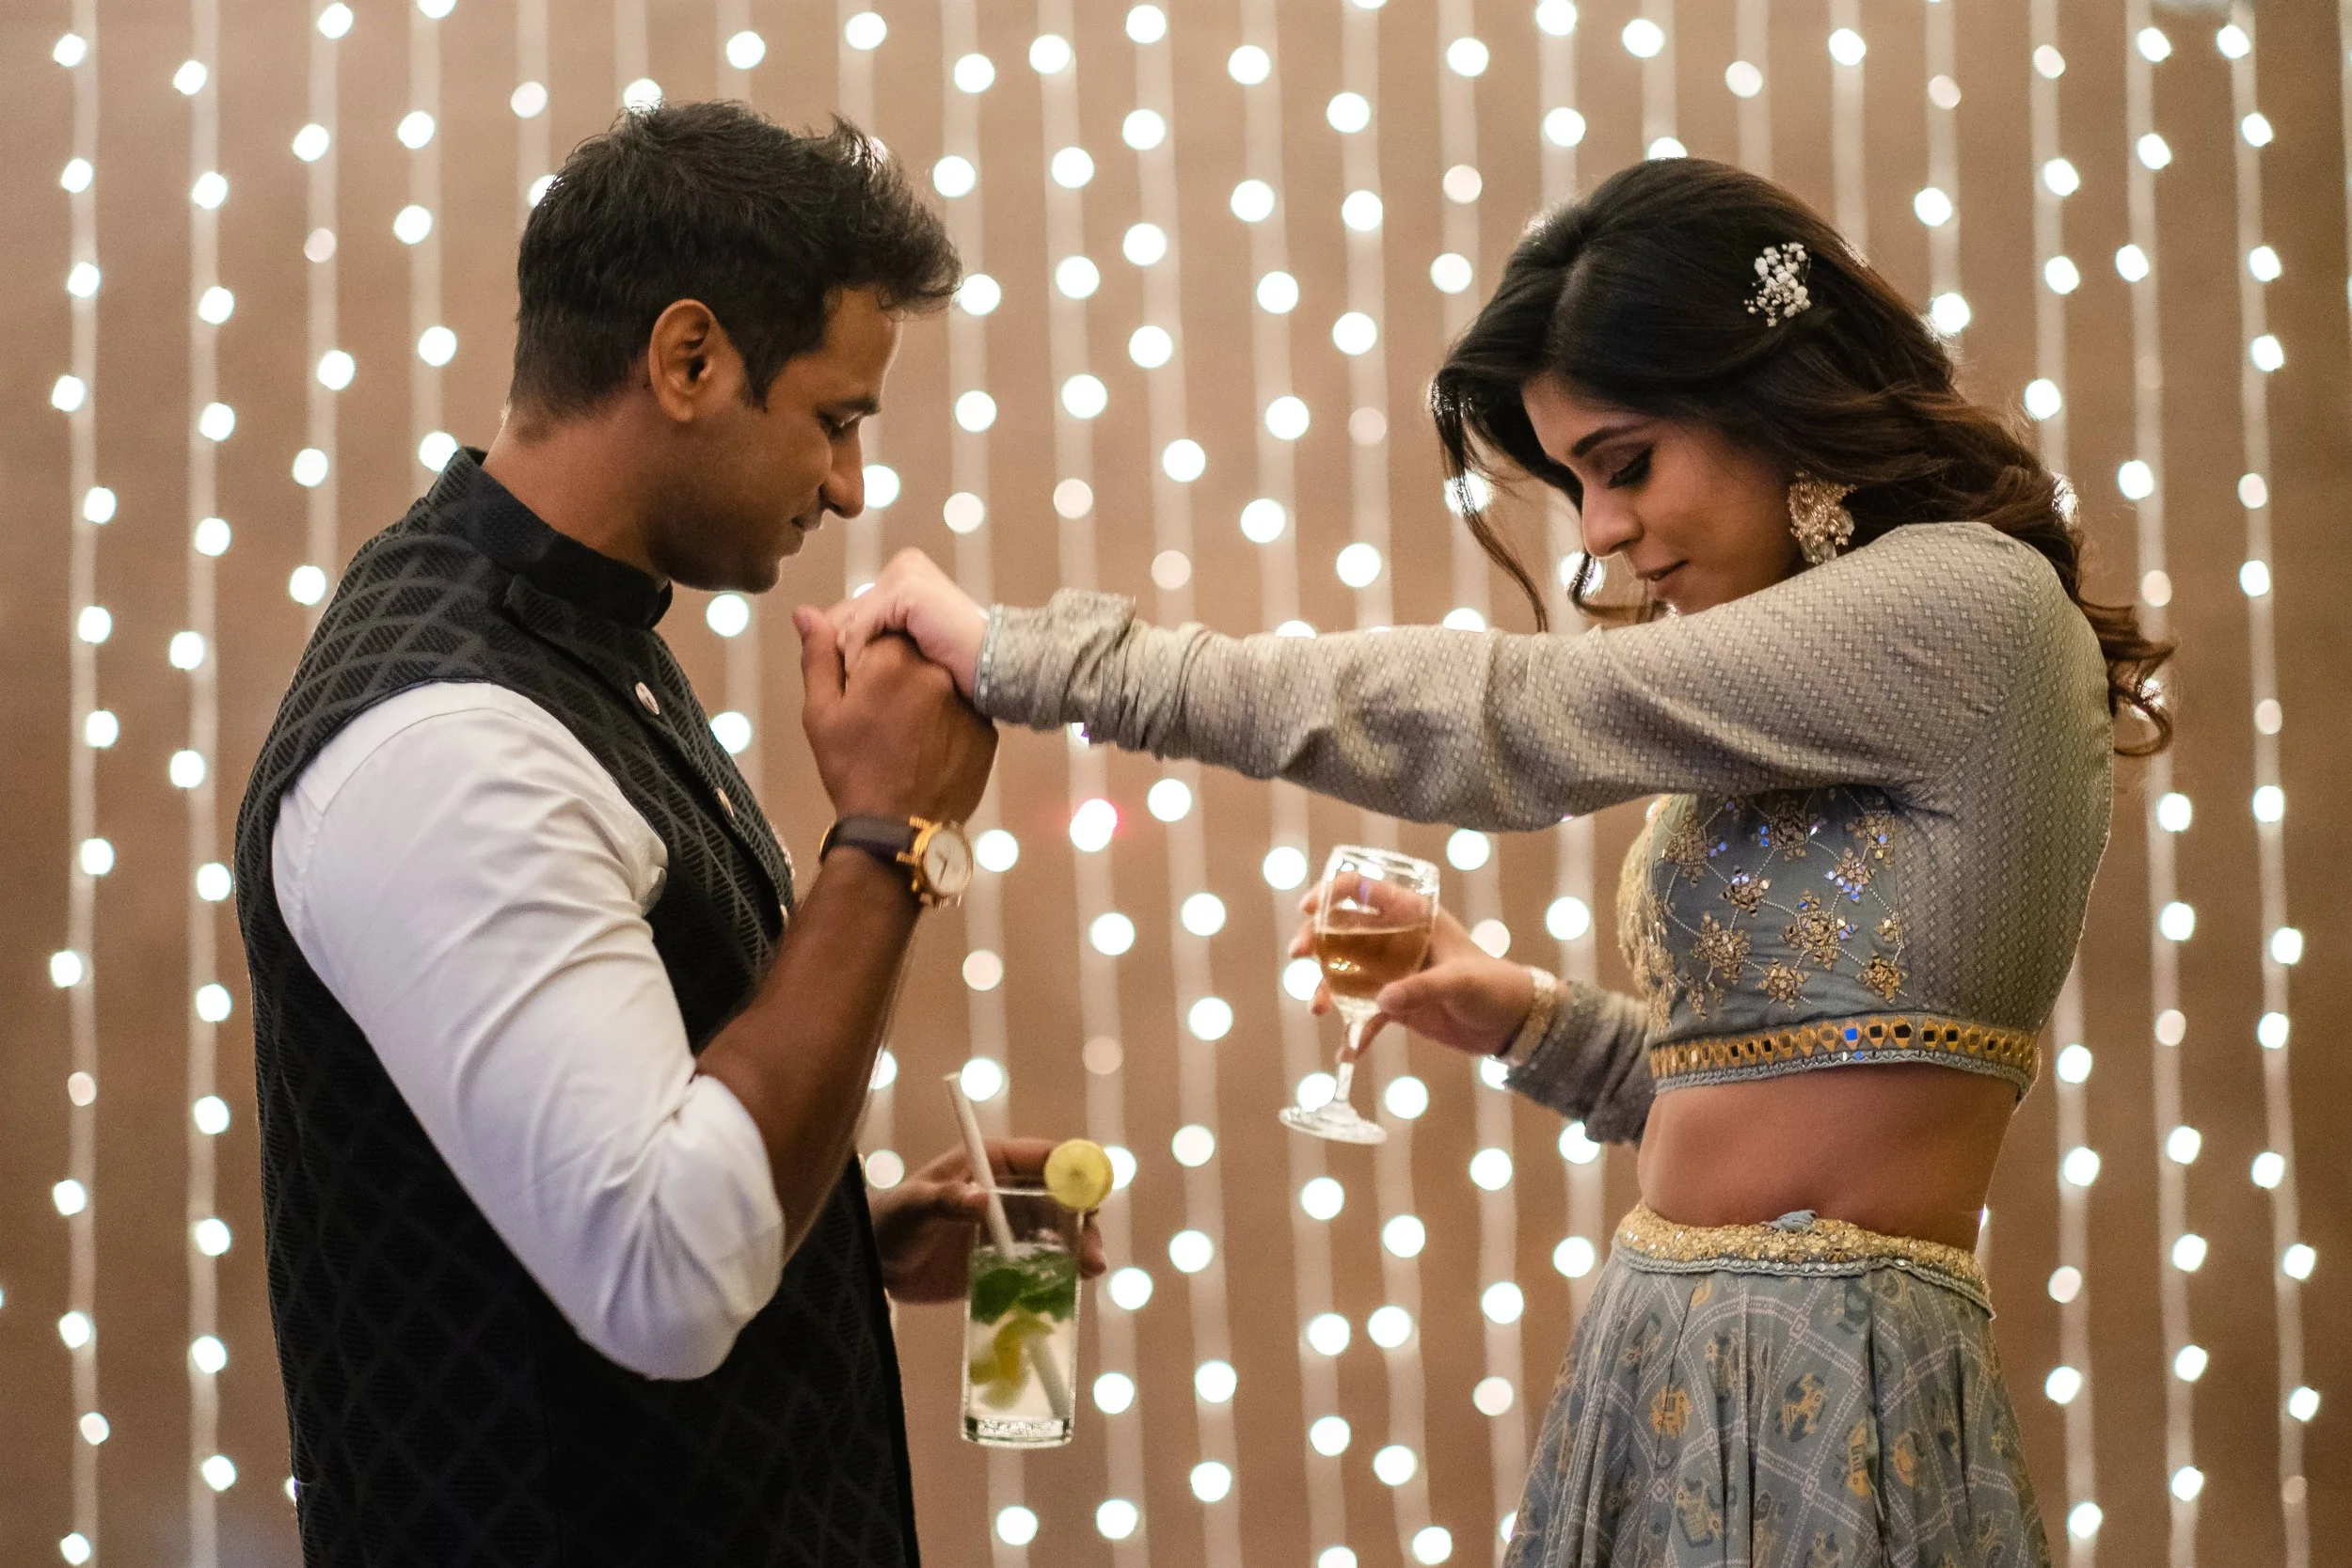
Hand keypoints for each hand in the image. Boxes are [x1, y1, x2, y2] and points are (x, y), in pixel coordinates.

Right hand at [797, 608, 995, 821]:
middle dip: (894, 671)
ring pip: (940, 677)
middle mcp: (936, 670)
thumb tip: (807, 611)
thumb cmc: (852, 771)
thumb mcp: (822, 714)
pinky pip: (962, 706)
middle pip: (912, 650)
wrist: (898, 832)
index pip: (877, 629)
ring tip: (903, 731)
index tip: (858, 689)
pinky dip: (945, 716)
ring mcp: (967, 699)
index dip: (862, 658)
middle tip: (881, 713)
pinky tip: (926, 743)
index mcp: (892, 659)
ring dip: (922, 691)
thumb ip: (819, 657)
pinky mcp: (987, 727)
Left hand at [829, 549, 988, 698]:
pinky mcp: (907, 591)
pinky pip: (860, 629)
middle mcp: (905, 566)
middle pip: (843, 615)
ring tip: (860, 693)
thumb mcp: (902, 647)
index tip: (852, 686)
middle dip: (842, 654)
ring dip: (850, 661)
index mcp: (906, 573)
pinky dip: (859, 659)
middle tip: (852, 692)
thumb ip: (860, 634)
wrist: (1001, 669)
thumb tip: (801, 613)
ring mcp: (907, 575)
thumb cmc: (959, 667)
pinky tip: (870, 686)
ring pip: (848, 624)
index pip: (849, 611)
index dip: (845, 652)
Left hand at [867, 1138, 1108, 1303]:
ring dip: (1081, 1247)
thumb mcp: (914, 1208)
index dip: (1074, 1170)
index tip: (1091, 1194)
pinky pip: (1045, 1262)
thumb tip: (981, 1199)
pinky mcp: (1009, 1260)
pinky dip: (1062, 1272)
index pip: (1045, 1157)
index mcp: (993, 1163)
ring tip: (1091, 1271)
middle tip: (1092, 1249)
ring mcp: (1013, 1227)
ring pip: (1061, 1231)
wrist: (876, 1265)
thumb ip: (944, 1201)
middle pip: (1064, 1197)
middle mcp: (1011, 1191)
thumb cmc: (890, 1221)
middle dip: (1084, 1219)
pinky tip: (1073, 1287)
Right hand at [1288, 891, 1535, 1059]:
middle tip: (1298, 957)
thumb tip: (1381, 1001)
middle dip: (1315, 940)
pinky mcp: (1394, 1003)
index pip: (1364, 890)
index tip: (1308, 908)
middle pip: (1342, 930)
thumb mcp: (1460, 981)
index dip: (1331, 893)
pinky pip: (1364, 1014)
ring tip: (1317, 1009)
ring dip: (1326, 988)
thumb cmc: (1493, 986)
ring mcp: (1392, 971)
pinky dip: (1354, 1032)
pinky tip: (1347, 1054)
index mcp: (1413, 915)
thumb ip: (1421, 988)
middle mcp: (1396, 939)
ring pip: (1345, 971)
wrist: (1511, 1024)